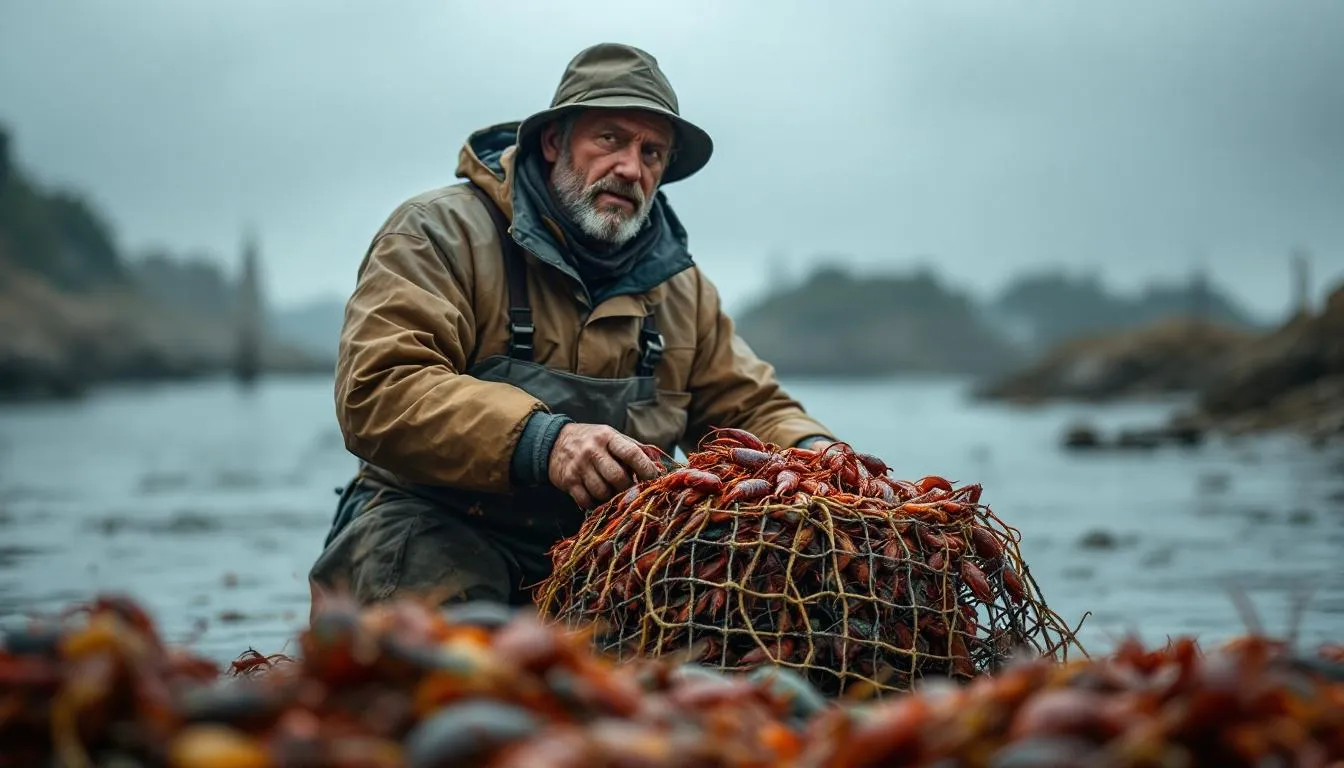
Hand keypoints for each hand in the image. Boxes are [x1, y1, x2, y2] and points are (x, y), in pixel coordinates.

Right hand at [548, 424, 662, 509]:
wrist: (554, 441)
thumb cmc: (592, 440)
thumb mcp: (611, 436)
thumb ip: (633, 449)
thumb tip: (659, 466)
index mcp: (607, 437)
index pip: (631, 453)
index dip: (645, 468)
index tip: (654, 479)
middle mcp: (592, 450)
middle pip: (617, 477)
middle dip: (628, 488)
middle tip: (632, 491)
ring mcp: (578, 466)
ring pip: (602, 491)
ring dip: (611, 497)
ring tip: (613, 492)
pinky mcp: (568, 481)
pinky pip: (586, 500)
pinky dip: (595, 503)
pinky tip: (597, 497)